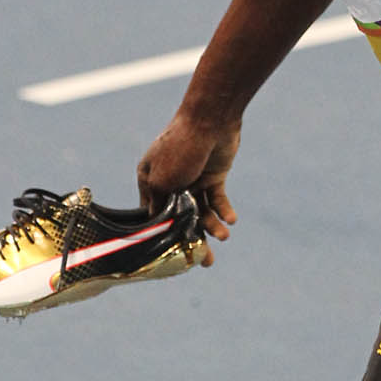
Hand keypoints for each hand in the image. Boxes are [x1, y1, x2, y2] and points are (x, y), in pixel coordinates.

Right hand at [137, 108, 240, 248]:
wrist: (210, 120)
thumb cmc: (180, 147)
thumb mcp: (161, 181)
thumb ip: (160, 205)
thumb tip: (158, 227)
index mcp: (149, 180)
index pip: (154, 215)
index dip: (164, 235)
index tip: (173, 254)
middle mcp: (170, 181)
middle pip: (180, 216)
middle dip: (193, 238)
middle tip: (204, 261)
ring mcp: (192, 178)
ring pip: (201, 210)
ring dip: (212, 226)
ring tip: (224, 236)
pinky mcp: (213, 175)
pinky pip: (218, 198)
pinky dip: (224, 210)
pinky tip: (231, 220)